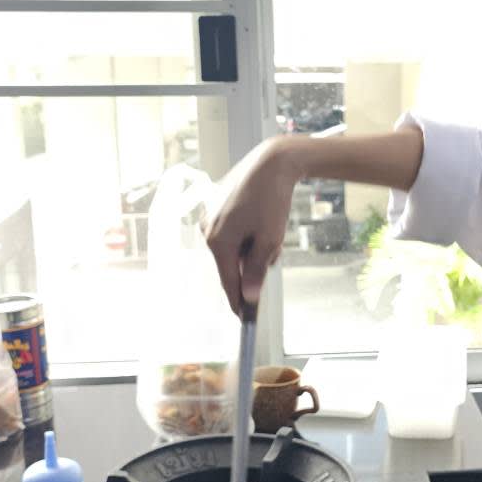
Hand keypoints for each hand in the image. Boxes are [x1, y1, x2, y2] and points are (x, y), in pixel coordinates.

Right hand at [204, 138, 299, 313]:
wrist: (271, 162)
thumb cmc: (271, 200)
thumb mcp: (269, 239)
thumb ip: (256, 270)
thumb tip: (247, 296)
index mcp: (217, 242)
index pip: (227, 281)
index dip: (238, 301)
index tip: (245, 318)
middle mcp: (207, 230)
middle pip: (230, 263)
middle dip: (252, 265)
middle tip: (274, 251)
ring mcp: (209, 217)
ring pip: (233, 247)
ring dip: (252, 248)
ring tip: (271, 230)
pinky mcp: (215, 207)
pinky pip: (231, 231)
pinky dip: (247, 234)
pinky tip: (263, 221)